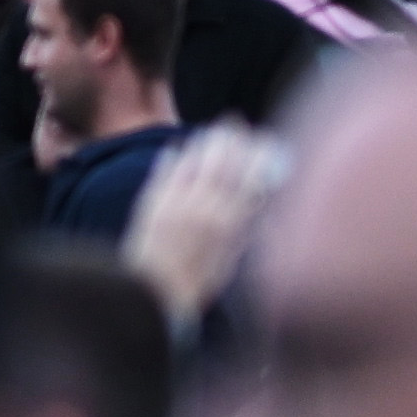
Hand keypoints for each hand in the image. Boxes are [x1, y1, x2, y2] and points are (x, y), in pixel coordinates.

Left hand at [129, 127, 285, 322]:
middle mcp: (207, 209)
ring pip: (196, 163)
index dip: (257, 159)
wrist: (153, 294)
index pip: (249, 182)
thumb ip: (243, 233)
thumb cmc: (195, 285)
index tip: (264, 142)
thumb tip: (257, 208)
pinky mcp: (153, 202)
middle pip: (223, 165)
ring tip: (212, 130)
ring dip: (205, 143)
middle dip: (232, 141)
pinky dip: (174, 157)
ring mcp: (179, 203)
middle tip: (236, 123)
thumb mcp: (229, 263)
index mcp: (230, 225)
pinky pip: (166, 171)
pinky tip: (178, 147)